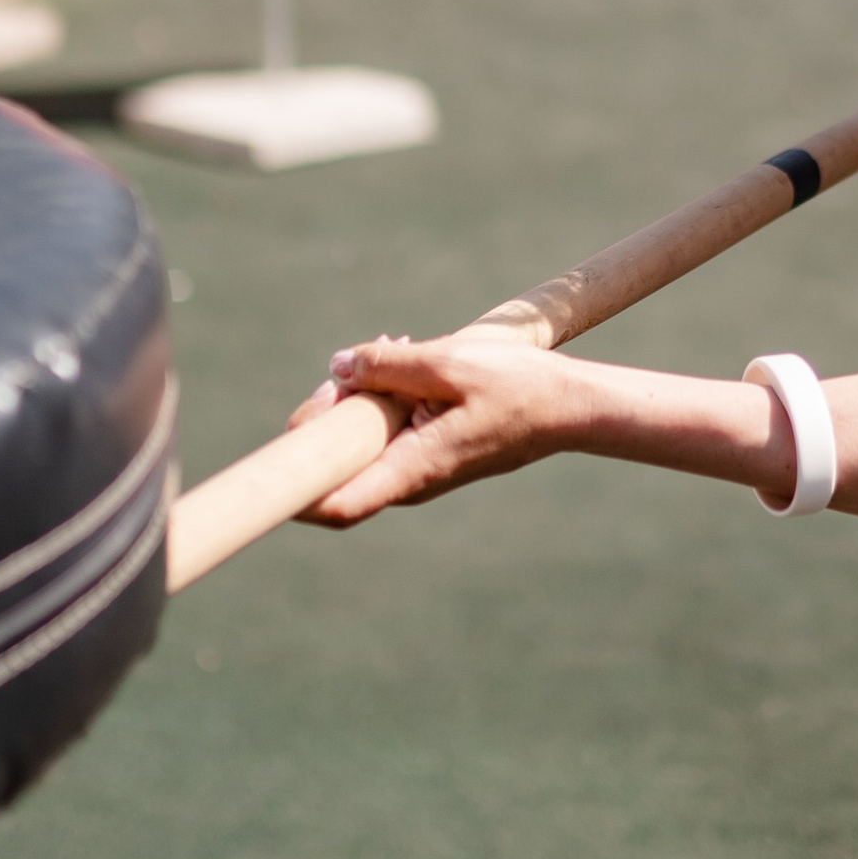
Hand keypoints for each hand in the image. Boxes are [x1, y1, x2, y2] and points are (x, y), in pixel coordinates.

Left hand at [288, 328, 595, 526]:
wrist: (569, 407)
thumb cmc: (518, 387)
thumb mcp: (450, 362)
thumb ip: (388, 365)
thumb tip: (337, 367)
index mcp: (410, 469)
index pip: (335, 505)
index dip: (296, 488)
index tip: (288, 445)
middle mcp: (408, 481)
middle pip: (336, 467)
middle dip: (326, 417)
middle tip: (349, 371)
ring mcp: (416, 470)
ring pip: (360, 446)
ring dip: (356, 401)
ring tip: (387, 353)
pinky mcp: (426, 454)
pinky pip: (384, 435)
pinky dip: (381, 401)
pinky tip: (402, 360)